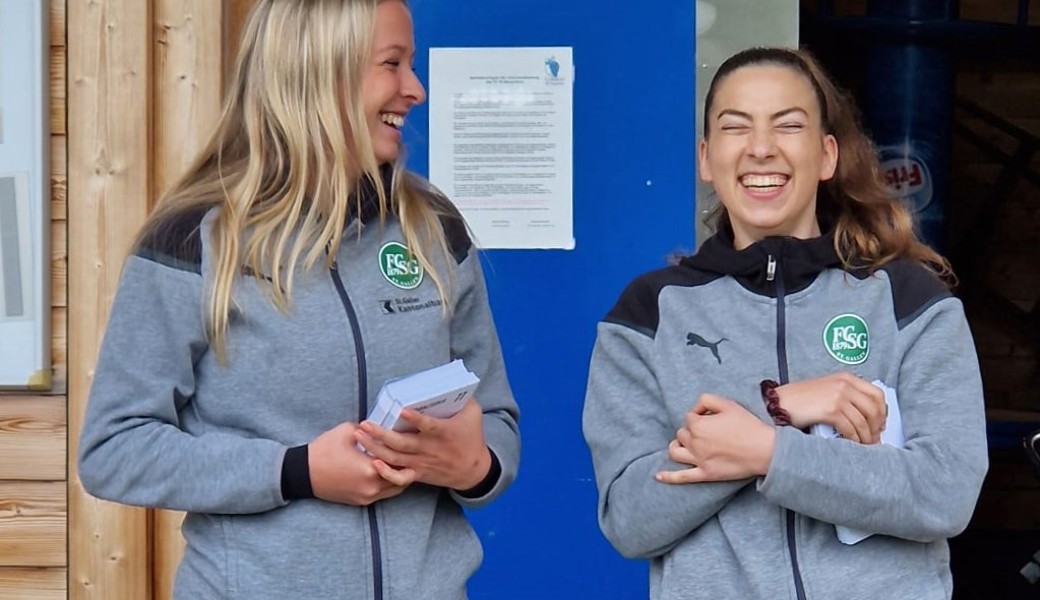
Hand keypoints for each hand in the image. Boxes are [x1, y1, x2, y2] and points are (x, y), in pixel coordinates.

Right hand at [308, 422, 412, 505]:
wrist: (303, 473)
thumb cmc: (324, 450)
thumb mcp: (348, 431)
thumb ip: (370, 430)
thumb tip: (383, 428)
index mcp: (371, 468)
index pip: (399, 459)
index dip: (404, 449)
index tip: (407, 440)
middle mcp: (372, 486)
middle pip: (402, 477)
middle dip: (405, 464)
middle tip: (408, 452)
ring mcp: (367, 497)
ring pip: (395, 488)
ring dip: (399, 476)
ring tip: (399, 461)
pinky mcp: (361, 502)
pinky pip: (384, 494)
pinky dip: (388, 483)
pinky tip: (387, 471)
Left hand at [354, 399, 491, 490]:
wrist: (474, 471)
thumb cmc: (472, 438)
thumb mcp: (473, 414)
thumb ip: (463, 397)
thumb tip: (453, 381)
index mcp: (443, 433)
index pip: (428, 425)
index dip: (415, 419)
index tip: (402, 410)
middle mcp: (430, 449)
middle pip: (402, 444)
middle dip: (381, 434)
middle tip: (365, 423)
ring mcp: (422, 463)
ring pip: (394, 458)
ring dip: (375, 448)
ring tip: (359, 436)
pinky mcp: (418, 474)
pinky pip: (399, 478)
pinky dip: (386, 473)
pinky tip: (373, 463)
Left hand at [656, 394, 775, 484]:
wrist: (765, 450)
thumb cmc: (748, 426)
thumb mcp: (728, 404)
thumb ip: (707, 400)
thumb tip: (695, 409)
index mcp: (698, 425)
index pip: (689, 417)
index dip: (700, 416)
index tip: (712, 419)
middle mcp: (694, 442)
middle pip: (682, 434)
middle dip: (691, 431)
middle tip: (707, 431)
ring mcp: (698, 460)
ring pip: (676, 452)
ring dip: (677, 446)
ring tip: (684, 445)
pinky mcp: (705, 474)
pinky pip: (681, 477)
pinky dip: (668, 477)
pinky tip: (658, 476)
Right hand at [776, 373, 885, 443]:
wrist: (780, 403)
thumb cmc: (801, 399)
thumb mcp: (827, 389)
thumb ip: (847, 396)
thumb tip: (868, 417)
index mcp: (847, 378)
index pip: (877, 394)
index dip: (883, 412)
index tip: (880, 424)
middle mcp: (845, 385)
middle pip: (874, 409)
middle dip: (877, 427)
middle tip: (874, 439)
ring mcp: (838, 397)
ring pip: (863, 422)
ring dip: (866, 437)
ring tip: (864, 446)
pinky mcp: (830, 410)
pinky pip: (851, 429)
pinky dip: (854, 440)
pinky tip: (852, 445)